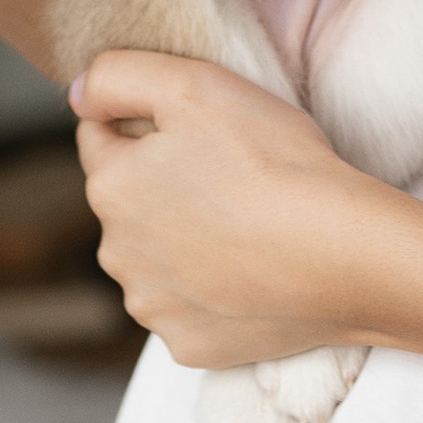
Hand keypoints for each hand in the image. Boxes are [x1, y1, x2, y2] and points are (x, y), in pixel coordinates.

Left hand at [73, 50, 401, 367]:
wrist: (344, 255)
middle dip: (163, 185)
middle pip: (129, 203)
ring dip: (185, 241)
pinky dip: (213, 291)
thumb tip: (78, 92)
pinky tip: (253, 271)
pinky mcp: (189, 346)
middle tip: (231, 171)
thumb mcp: (193, 84)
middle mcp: (117, 255)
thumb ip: (117, 76)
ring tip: (247, 222)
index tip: (200, 128)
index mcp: (111, 187)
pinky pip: (190, 308)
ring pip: (157, 259)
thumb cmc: (273, 162)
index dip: (149, 122)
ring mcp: (152, 307)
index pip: (102, 138)